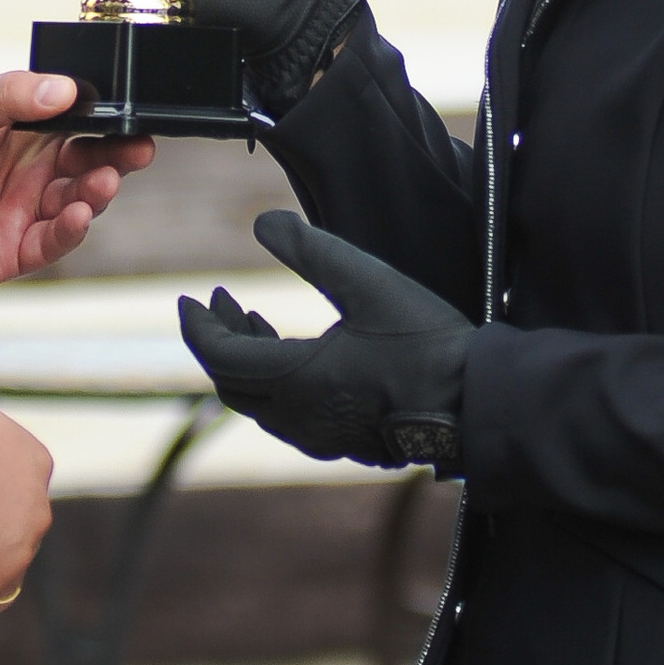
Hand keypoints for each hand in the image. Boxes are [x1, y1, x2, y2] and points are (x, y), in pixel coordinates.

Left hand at [0, 71, 153, 287]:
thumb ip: (13, 96)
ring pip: (76, 207)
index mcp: (27, 137)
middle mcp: (31, 176)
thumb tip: (64, 88)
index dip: (111, 129)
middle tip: (133, 152)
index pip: (82, 132)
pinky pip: (50, 245)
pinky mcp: (7, 253)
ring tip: (103, 182)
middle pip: (88, 170)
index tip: (134, 125)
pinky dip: (70, 231)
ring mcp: (21, 215)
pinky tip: (80, 214)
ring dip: (96, 195)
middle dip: (115, 162)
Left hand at [178, 208, 472, 469]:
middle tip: (220, 302)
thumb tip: (262, 222)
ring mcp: (319, 436)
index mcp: (294, 379)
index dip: (198, 326)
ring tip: (253, 319)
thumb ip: (310, 249)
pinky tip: (295, 356)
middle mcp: (296, 417)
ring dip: (247, 360)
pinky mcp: (343, 442)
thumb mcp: (366, 282)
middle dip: (219, 339)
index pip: (221, 356)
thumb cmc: (423, 343)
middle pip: (232, 382)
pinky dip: (273, 381)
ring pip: (258, 402)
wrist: (474, 402)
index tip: (189, 299)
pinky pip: (286, 415)